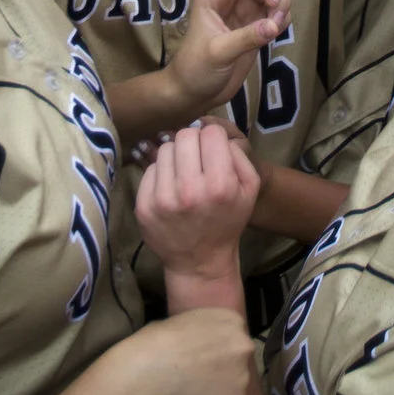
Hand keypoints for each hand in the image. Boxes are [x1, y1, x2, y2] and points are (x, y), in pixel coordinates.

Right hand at [97, 309, 258, 394]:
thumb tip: (205, 342)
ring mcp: (242, 373)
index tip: (206, 359)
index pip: (234, 337)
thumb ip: (206, 329)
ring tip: (195, 388)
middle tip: (199, 375)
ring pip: (236, 384)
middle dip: (224, 369)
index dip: (220, 351)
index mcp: (231, 319)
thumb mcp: (185, 320)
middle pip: (239, 360)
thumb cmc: (156, 342)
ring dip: (221, 388)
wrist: (147, 368)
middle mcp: (243, 344)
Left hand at [135, 119, 259, 279]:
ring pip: (165, 149)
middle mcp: (189, 190)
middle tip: (197, 159)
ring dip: (176, 157)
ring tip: (183, 174)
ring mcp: (162, 199)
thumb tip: (215, 136)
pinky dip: (161, 174)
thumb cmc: (227, 221)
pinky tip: (170, 188)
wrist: (199, 261)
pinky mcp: (143, 206)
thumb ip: (239, 156)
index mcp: (219, 185)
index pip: (211, 133)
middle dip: (193, 143)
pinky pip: (149, 169)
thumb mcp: (249, 190)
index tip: (213, 150)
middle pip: (185, 136)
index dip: (214, 139)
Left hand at [165, 0, 288, 117]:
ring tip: (276, 25)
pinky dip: (283, 15)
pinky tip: (277, 31)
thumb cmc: (196, 69)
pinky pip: (277, 10)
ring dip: (281, 0)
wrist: (195, 92)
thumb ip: (245, 38)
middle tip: (275, 7)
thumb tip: (274, 25)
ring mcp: (246, 9)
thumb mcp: (218, 53)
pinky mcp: (257, 24)